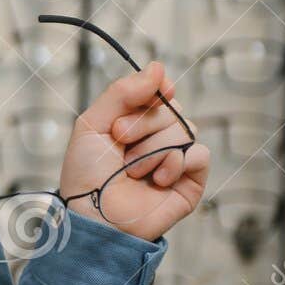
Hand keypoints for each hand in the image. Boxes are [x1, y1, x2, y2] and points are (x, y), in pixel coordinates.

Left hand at [57, 60, 209, 241]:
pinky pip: (199, 154)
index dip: (154, 91)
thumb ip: (122, 92)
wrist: (93, 217)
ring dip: (153, 149)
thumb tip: (159, 67)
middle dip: (142, 126)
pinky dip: (175, 164)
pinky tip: (156, 180)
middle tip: (120, 144)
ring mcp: (176, 158)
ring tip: (132, 171)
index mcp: (135, 121)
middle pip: (172, 109)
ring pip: (185, 129)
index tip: (142, 99)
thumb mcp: (92, 124)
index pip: (160, 91)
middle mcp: (158, 137)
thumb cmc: (86, 174)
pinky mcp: (191, 181)